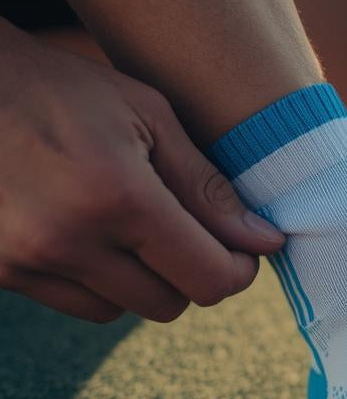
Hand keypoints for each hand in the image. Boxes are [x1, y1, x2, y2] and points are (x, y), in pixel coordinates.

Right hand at [0, 22, 283, 322]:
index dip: (238, 270)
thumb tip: (267, 242)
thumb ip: (209, 188)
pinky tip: (90, 233)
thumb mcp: (149, 117)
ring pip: (124, 310)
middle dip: (192, 273)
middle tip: (189, 231)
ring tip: (130, 224)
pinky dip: (100, 281)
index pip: (209, 279)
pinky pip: (80, 303)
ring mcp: (26, 261)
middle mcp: (68, 240)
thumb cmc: (62, 88)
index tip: (241, 248)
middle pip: (170, 304)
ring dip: (145, 279)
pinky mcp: (0, 271)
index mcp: (118, 197)